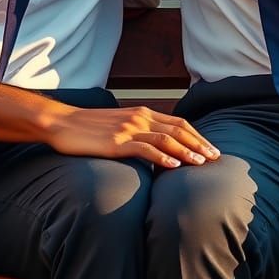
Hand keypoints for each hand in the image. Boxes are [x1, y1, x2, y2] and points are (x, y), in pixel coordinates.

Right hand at [45, 105, 219, 169]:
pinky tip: (174, 166)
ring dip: (186, 151)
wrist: (62, 123)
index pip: (178, 122)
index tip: (211, 149)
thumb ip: (139, 131)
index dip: (197, 136)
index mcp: (142, 112)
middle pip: (178, 129)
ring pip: (166, 138)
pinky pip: (144, 148)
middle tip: (215, 158)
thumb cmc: (89, 128)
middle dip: (199, 144)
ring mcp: (128, 129)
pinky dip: (162, 157)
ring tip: (201, 163)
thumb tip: (157, 146)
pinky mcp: (116, 142)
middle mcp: (139, 117)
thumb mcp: (119, 125)